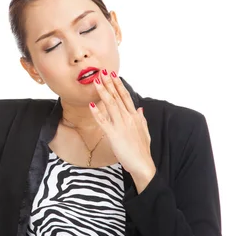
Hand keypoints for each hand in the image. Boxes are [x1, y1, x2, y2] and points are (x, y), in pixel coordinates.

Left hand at [89, 70, 155, 191]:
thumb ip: (141, 119)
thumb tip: (139, 109)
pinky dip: (97, 112)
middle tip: (102, 72)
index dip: (118, 85)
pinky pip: (103, 121)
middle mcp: (128, 118)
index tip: (113, 75)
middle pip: (117, 97)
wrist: (143, 164)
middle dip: (109, 83)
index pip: (125, 97)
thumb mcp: (145, 132)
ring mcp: (121, 125)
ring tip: (96, 81)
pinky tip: (91, 104)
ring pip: (110, 105)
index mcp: (135, 116)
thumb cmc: (142, 150)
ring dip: (103, 92)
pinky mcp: (113, 134)